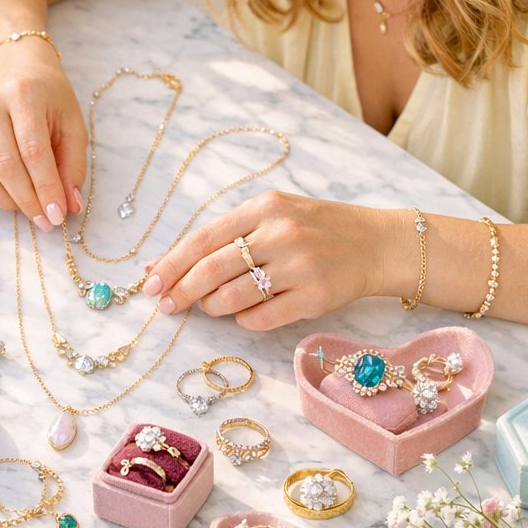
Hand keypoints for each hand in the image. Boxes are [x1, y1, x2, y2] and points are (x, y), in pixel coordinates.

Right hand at [0, 56, 87, 229]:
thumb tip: (70, 206)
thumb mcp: (72, 125)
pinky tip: (4, 196)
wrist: (17, 74)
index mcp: (23, 95)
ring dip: (6, 202)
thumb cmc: (49, 102)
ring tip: (27, 206)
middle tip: (45, 220)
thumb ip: (72, 166)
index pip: (33, 151)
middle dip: (28, 201)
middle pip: (5, 166)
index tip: (58, 215)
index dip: (46, 188)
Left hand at [142, 192, 396, 328]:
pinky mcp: (314, 298)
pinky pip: (260, 318)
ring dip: (212, 306)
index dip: (171, 263)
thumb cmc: (316, 229)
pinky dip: (243, 320)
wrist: (377, 243)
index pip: (204, 238)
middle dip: (180, 291)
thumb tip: (165, 264)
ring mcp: (299, 266)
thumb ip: (226, 235)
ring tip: (212, 304)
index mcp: (264, 208)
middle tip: (165, 306)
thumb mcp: (273, 215)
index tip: (149, 282)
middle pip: (211, 269)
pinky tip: (244, 313)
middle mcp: (280, 233)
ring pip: (232, 297)